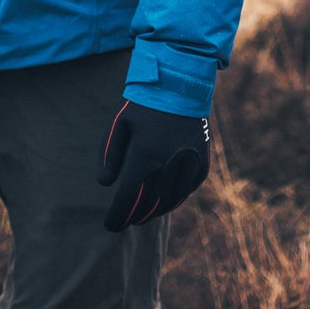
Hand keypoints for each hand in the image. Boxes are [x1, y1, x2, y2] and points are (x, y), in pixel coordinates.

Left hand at [96, 99, 209, 230]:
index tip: (110, 226)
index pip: (129, 199)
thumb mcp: (119, 124)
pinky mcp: (203, 158)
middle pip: (151, 204)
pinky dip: (176, 198)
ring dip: (156, 211)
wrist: (181, 82)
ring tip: (144, 214)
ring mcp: (189, 161)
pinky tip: (165, 200)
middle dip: (135, 217)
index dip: (118, 217)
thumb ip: (109, 155)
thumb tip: (106, 184)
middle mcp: (169, 162)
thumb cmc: (144, 103)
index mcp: (146, 155)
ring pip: (172, 200)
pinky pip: (189, 187)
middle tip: (125, 221)